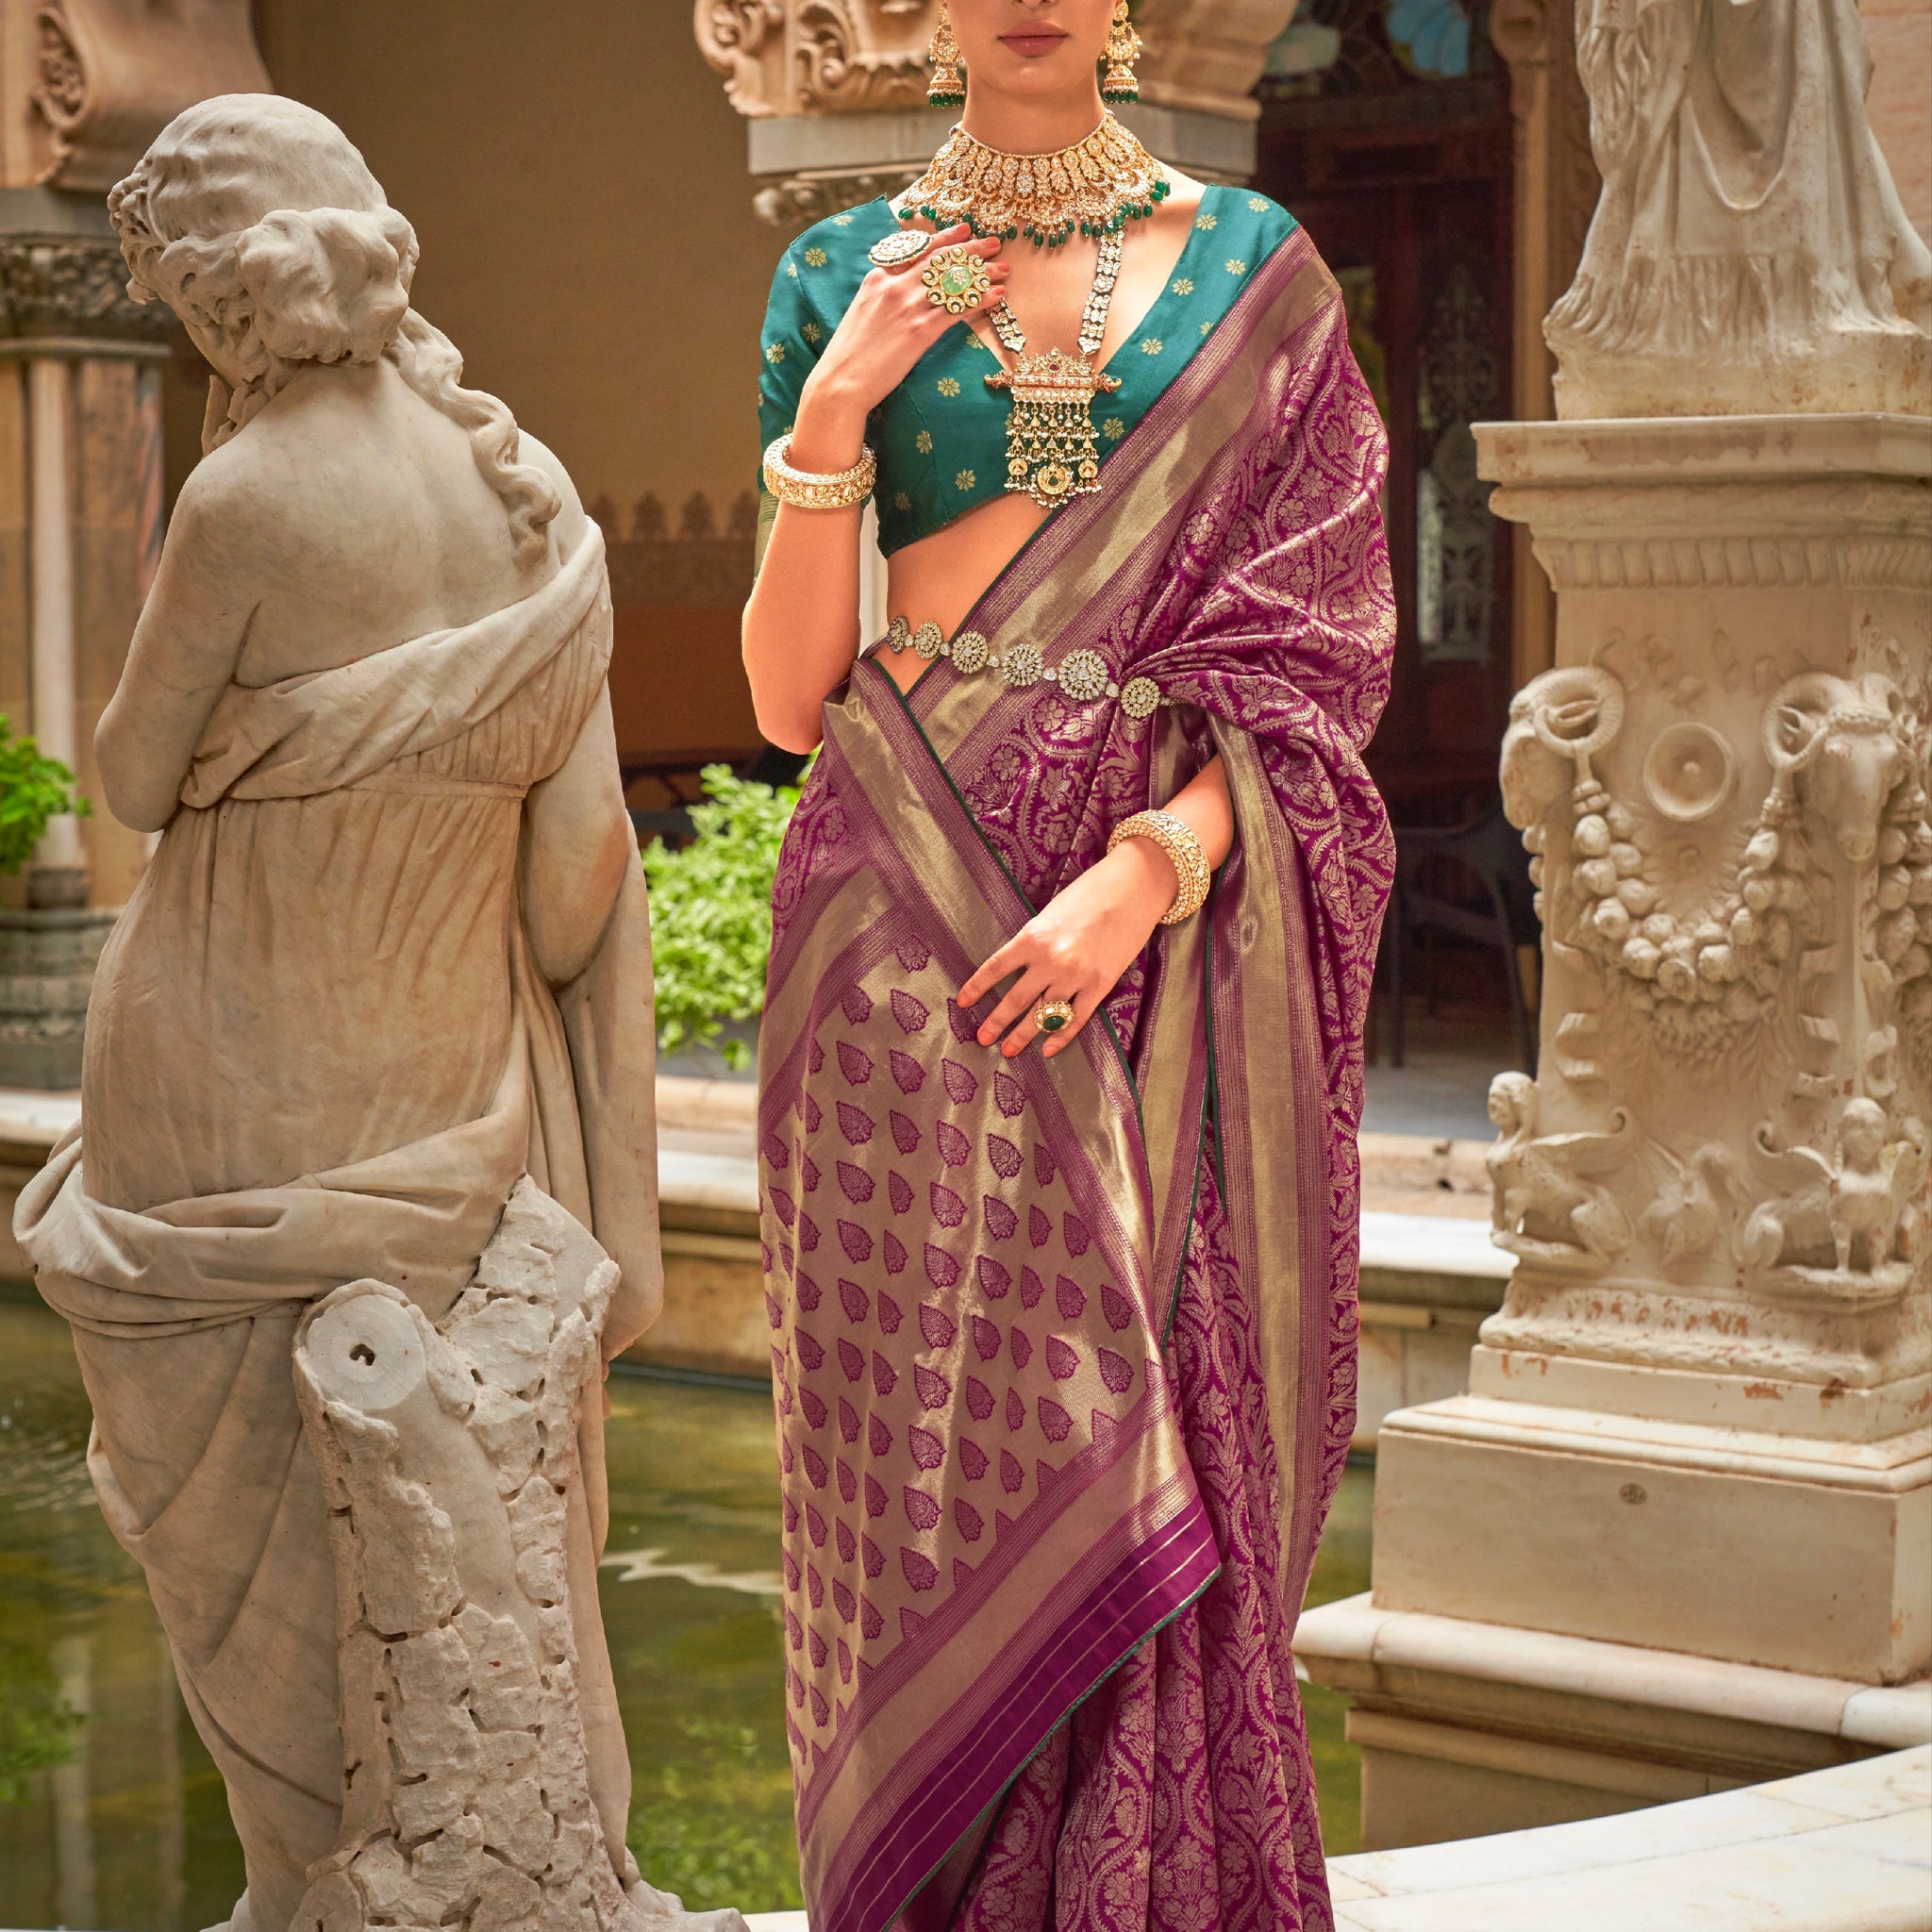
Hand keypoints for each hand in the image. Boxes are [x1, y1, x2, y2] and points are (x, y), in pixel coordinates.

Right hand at [787, 225, 1007, 470]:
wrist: (840, 383)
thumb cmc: (849, 357)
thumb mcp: (861, 314)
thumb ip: (881, 298)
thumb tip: (901, 296)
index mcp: (877, 279)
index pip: (916, 251)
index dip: (943, 239)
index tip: (962, 231)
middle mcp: (894, 286)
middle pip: (939, 259)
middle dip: (970, 249)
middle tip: (993, 242)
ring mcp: (908, 307)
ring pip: (952, 281)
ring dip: (983, 273)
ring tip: (1003, 267)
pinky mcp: (920, 330)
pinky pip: (957, 308)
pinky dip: (980, 299)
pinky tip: (997, 295)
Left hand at [958, 837, 1178, 1058]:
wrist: (1133, 887)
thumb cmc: (1090, 893)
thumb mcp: (1051, 912)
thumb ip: (1034, 941)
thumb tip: (1019, 968)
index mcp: (1032, 937)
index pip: (995, 968)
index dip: (976, 988)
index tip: (963, 1003)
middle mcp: (1050, 960)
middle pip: (1015, 1000)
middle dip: (996, 1023)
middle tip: (983, 1039)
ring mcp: (1076, 975)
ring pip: (1043, 1015)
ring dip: (1023, 1036)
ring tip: (1009, 1051)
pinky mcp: (1100, 985)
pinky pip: (1075, 1019)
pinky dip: (1060, 1037)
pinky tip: (1048, 1049)